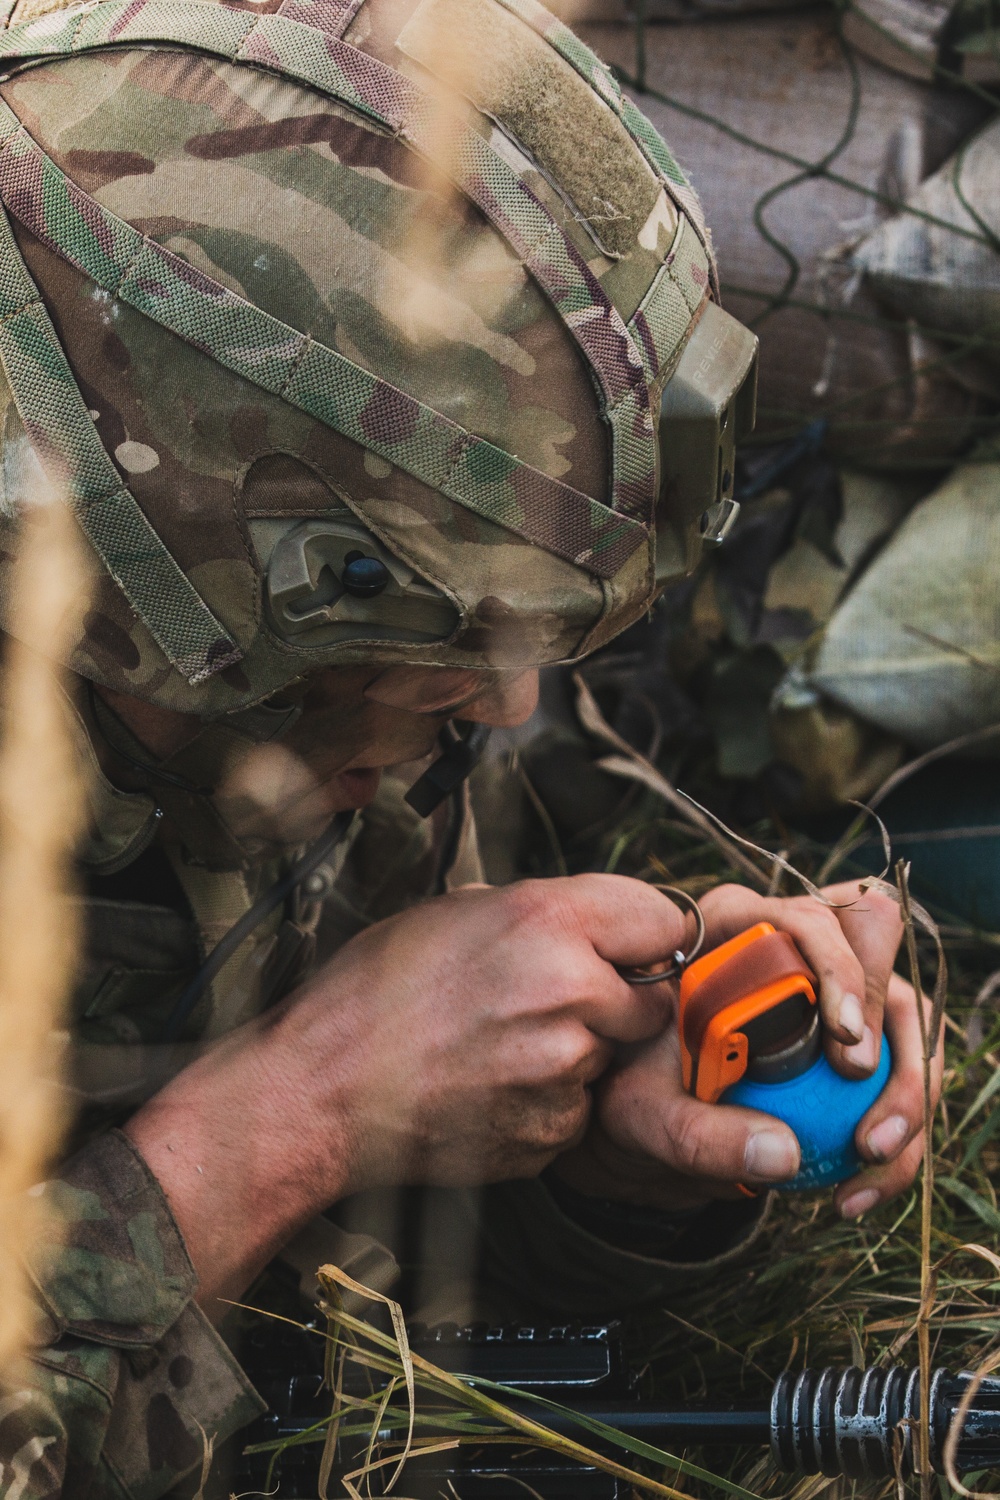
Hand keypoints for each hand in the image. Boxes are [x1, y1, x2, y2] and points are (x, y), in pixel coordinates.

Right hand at [124, 875, 691, 1308]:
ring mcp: (565, 1066)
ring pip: (612, 1054)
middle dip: (616, 998)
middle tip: (551, 1000)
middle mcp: (570, 989)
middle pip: (652, 996)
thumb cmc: (371, 995)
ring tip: (503, 1043)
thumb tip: (591, 924)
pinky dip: (551, 1100)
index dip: (644, 935)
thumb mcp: (453, 913)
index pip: (663, 919)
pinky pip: (579, 1107)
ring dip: (580, 1050)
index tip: (629, 946)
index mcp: (547, 920)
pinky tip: (495, 1085)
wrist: (320, 1090)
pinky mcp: (553, 1129)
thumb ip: (538, 913)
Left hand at [551, 881, 940, 1215]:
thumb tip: (786, 1155)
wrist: (638, 1115)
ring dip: (908, 1091)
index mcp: (733, 931)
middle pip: (881, 959)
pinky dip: (899, 1127)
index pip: (809, 920)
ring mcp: (832, 988)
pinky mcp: (855, 1036)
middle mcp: (793, 946)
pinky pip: (904, 1067)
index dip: (839, 970)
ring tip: (868, 1157)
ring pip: (906, 1016)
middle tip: (865, 1113)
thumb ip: (697, 1135)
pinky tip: (859, 1184)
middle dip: (890, 1035)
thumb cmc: (630, 1093)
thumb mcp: (642, 1114)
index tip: (845, 1039)